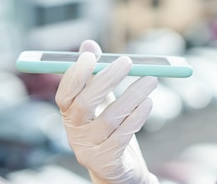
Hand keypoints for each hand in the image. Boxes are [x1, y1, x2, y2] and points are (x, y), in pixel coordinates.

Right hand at [55, 40, 159, 183]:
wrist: (117, 171)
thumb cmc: (109, 129)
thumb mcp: (102, 102)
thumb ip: (95, 75)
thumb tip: (89, 44)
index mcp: (70, 115)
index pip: (65, 94)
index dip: (75, 75)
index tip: (91, 56)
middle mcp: (75, 133)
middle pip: (85, 104)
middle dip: (106, 80)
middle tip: (127, 61)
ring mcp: (89, 149)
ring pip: (110, 118)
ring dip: (132, 95)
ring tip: (151, 80)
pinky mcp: (107, 162)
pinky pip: (123, 135)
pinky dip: (137, 116)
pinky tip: (148, 103)